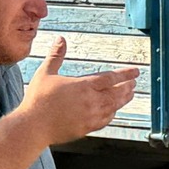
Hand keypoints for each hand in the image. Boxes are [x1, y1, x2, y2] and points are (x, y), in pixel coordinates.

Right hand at [19, 38, 138, 145]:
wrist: (33, 127)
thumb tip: (61, 40)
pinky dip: (113, 113)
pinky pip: (105, 120)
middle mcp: (91, 101)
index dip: (125, 74)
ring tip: (130, 94)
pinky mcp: (87, 128)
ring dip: (124, 100)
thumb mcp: (46, 73)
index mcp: (83, 86)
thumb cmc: (37, 101)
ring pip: (114, 107)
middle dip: (127, 86)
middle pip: (117, 93)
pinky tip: (114, 111)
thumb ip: (56, 56)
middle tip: (135, 82)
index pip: (110, 78)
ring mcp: (90, 116)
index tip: (135, 71)